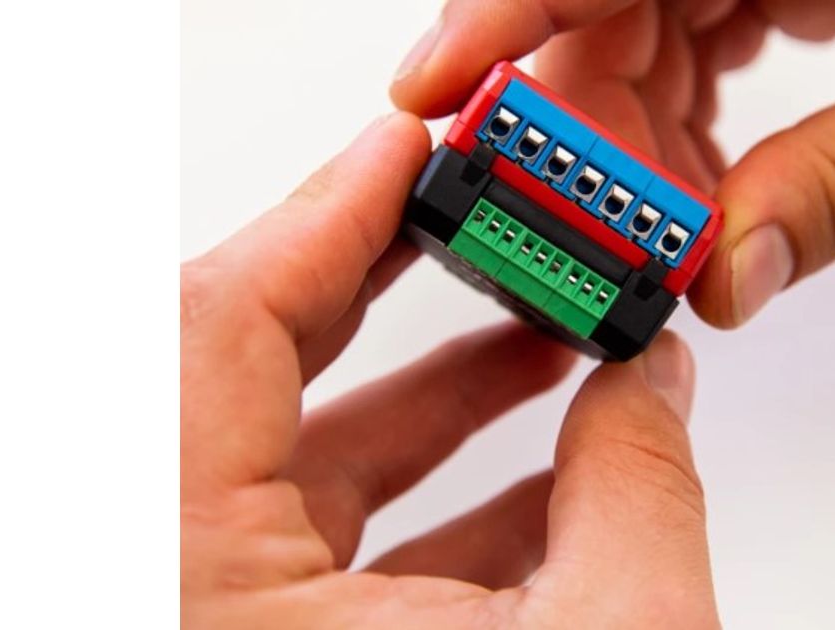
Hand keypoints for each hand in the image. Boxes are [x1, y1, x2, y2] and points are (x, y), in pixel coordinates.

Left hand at [182, 113, 719, 627]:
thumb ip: (636, 491)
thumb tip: (649, 385)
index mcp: (200, 573)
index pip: (221, 326)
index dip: (331, 216)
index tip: (408, 156)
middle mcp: (186, 588)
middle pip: (252, 374)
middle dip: (380, 285)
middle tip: (465, 222)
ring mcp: (226, 620)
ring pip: (304, 468)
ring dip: (432, 397)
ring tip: (540, 348)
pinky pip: (334, 548)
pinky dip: (435, 501)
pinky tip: (536, 485)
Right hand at [391, 0, 834, 327]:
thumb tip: (728, 279)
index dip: (502, 15)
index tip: (430, 90)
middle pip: (611, 14)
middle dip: (582, 130)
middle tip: (577, 232)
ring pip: (644, 38)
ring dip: (632, 148)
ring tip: (654, 241)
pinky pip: (694, 45)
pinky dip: (679, 127)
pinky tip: (700, 194)